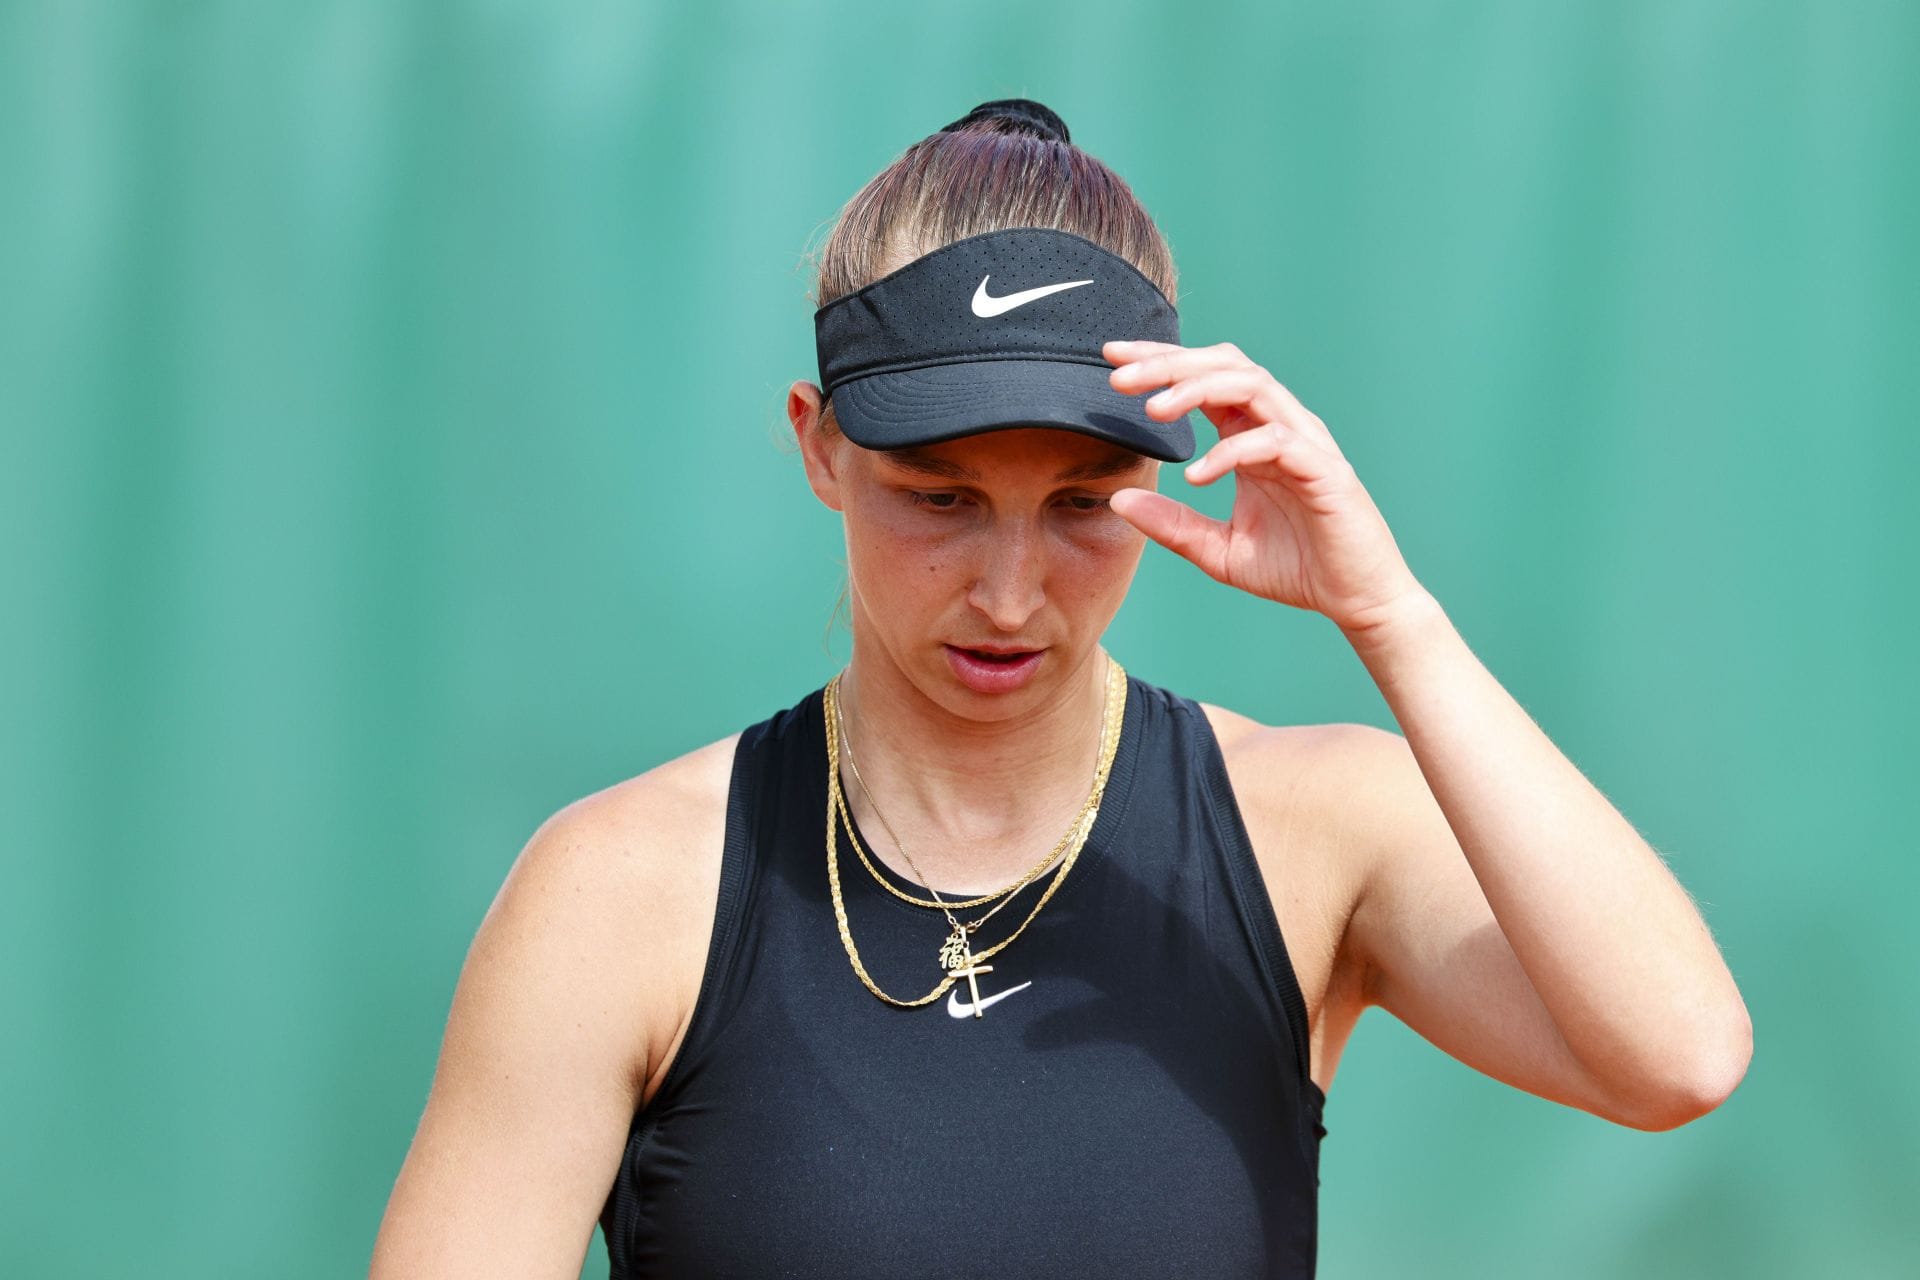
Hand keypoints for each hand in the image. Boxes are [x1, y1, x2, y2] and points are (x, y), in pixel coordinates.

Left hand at [1103, 338, 1428, 633]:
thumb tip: (1118, 501)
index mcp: (1252, 435)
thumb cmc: (1296, 567)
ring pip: (1253, 386)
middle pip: (1226, 365)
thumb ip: (1172, 525)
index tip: (1111, 361)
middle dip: (1170, 363)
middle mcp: (1280, 427)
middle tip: (1119, 375)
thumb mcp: (1217, 550)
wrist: (1356, 599)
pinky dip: (1233, 451)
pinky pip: (1276, 441)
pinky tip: (1197, 475)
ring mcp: (1306, 443)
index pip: (1206, 378)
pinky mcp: (1326, 471)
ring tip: (1154, 410)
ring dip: (1199, 389)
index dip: (1162, 363)